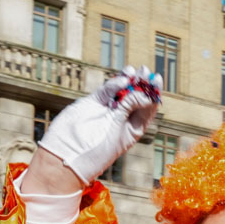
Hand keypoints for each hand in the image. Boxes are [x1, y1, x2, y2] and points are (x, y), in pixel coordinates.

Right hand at [38, 67, 161, 185]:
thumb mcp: (117, 127)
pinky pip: (107, 90)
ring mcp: (108, 109)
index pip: (148, 107)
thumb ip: (128, 106)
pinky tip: (121, 79)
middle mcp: (123, 117)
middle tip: (145, 71)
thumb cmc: (97, 148)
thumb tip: (145, 93)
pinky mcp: (94, 102)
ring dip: (128, 79)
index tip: (156, 79)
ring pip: (122, 90)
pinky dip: (114, 84)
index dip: (153, 93)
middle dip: (141, 83)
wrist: (68, 152)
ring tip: (133, 70)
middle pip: (136, 96)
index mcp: (134, 128)